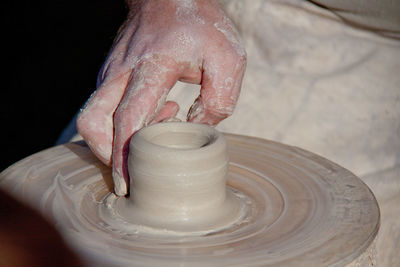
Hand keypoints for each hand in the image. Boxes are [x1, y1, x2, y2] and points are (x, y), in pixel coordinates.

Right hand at [76, 0, 245, 195]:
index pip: (128, 117)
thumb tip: (196, 129)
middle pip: (92, 122)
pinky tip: (159, 114)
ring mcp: (112, 71)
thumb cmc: (202, 25)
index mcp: (153, 66)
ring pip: (94, 116)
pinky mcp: (111, 73)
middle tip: (131, 172)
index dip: (124, 155)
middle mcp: (123, 71)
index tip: (127, 182)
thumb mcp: (228, 58)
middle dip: (106, 154)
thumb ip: (219, 100)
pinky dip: (125, 123)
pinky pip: (106, 107)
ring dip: (119, 138)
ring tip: (160, 129)